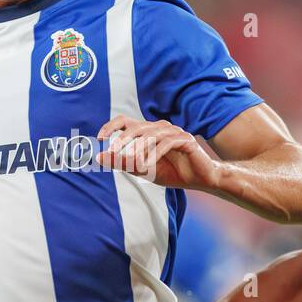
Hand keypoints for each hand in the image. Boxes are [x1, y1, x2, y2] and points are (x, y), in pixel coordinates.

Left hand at [95, 115, 218, 189]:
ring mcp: (174, 132)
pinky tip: (146, 165)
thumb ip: (123, 163)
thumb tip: (99, 157)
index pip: (126, 122)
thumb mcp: (143, 169)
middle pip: (138, 126)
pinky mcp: (186, 140)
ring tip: (131, 161)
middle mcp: (160, 128)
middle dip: (124, 138)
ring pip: (152, 134)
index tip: (100, 138)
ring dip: (139, 147)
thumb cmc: (173, 172)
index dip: (111, 126)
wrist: (202, 179)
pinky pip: (168, 143)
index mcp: (148, 132)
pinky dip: (155, 154)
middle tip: (113, 150)